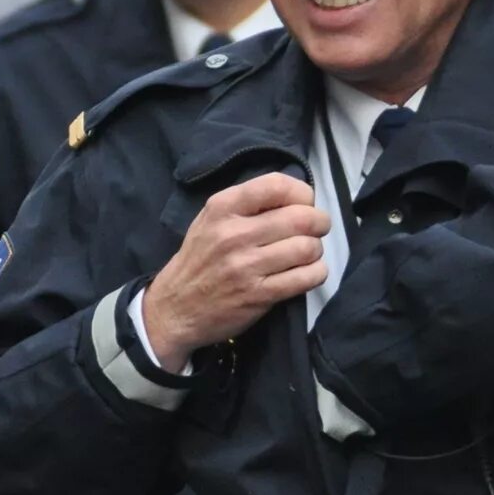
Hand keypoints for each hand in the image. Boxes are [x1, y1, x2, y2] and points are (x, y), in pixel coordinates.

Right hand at [142, 174, 330, 371]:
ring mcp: (246, 266)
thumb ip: (246, 205)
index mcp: (222, 208)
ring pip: (307, 248)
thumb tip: (294, 198)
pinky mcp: (258, 295)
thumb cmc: (198, 261)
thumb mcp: (209, 220)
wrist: (174, 309)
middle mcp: (234, 234)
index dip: (302, 193)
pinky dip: (316, 272)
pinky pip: (305, 278)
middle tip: (317, 229)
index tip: (304, 204)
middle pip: (300, 217)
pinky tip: (309, 272)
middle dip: (319, 222)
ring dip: (316, 250)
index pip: (277, 185)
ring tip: (308, 253)